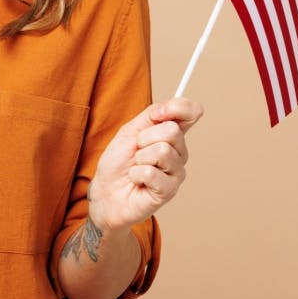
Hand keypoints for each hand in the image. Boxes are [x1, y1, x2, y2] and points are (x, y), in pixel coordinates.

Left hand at [87, 97, 202, 231]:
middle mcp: (179, 153)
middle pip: (172, 131)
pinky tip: (137, 181)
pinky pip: (151, 172)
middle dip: (144, 138)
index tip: (156, 115)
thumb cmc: (118, 161)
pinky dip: (136, 174)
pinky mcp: (169, 191)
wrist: (105, 191)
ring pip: (162, 151)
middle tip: (136, 150)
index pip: (192, 113)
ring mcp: (176, 172)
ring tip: (136, 167)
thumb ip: (151, 115)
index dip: (178, 108)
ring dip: (139, 158)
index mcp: (172, 135)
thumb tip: (168, 107)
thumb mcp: (130, 130)